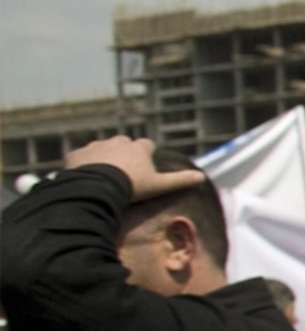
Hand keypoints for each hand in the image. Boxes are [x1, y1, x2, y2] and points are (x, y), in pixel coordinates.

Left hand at [62, 136, 194, 201]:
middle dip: (123, 153)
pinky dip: (82, 164)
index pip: (147, 145)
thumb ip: (180, 180)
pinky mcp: (76, 155)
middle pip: (123, 143)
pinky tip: (83, 176)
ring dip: (102, 157)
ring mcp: (95, 147)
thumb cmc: (131, 186)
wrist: (96, 188)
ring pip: (101, 149)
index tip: (146, 163)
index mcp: (138, 148)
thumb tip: (202, 177)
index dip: (147, 153)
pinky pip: (80, 157)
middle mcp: (117, 142)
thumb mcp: (159, 186)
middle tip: (123, 170)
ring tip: (101, 174)